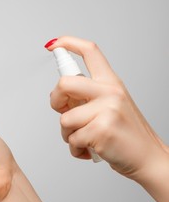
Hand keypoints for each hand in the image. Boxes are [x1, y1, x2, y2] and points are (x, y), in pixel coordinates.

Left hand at [47, 36, 168, 201]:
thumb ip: (87, 97)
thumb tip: (59, 94)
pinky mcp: (102, 130)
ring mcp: (107, 110)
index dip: (68, 43)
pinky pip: (72, 139)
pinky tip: (90, 149)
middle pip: (64, 83)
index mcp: (111, 83)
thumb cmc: (125, 133)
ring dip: (68, 134)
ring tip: (85, 139)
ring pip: (64, 119)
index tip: (54, 45)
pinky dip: (76, 149)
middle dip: (55, 100)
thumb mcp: (112, 105)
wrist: (148, 157)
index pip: (90, 52)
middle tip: (63, 111)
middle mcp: (110, 92)